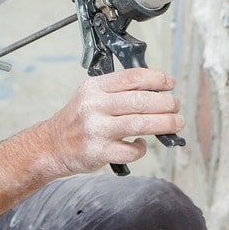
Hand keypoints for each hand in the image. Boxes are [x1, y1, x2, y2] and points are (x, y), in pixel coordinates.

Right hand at [34, 69, 182, 176]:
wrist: (52, 145)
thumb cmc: (77, 119)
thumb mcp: (91, 95)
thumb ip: (118, 91)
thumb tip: (156, 90)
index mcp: (95, 87)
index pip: (132, 77)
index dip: (157, 79)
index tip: (170, 83)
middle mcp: (95, 106)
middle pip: (141, 100)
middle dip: (166, 103)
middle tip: (176, 106)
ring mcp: (97, 130)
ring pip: (141, 124)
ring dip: (165, 124)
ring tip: (175, 123)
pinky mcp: (100, 152)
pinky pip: (132, 150)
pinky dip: (141, 148)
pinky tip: (140, 144)